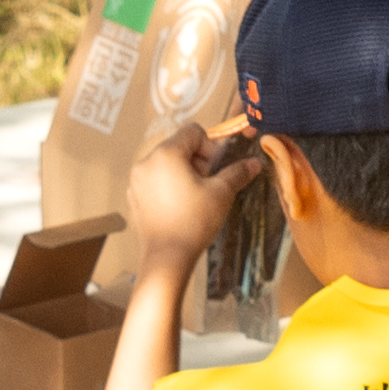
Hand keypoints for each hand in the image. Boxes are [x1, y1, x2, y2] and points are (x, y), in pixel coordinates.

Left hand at [113, 113, 255, 274]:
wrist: (167, 257)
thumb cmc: (195, 221)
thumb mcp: (221, 193)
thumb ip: (237, 172)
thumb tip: (255, 163)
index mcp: (166, 154)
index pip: (192, 132)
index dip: (210, 147)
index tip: (215, 171)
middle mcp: (146, 162)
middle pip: (178, 147)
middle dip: (197, 161)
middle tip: (207, 185)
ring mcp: (136, 180)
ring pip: (166, 164)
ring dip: (183, 173)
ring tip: (194, 198)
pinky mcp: (133, 197)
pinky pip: (154, 181)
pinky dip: (168, 186)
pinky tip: (178, 208)